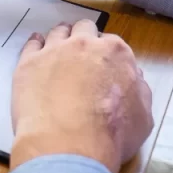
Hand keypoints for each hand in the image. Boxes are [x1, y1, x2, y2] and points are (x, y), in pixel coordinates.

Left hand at [10, 20, 153, 172]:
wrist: (69, 143)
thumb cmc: (111, 134)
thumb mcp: (143, 116)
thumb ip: (138, 91)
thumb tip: (133, 79)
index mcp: (115, 53)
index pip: (111, 43)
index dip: (107, 54)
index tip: (103, 65)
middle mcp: (84, 44)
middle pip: (83, 29)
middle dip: (83, 38)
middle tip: (80, 55)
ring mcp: (54, 50)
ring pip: (57, 32)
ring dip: (60, 38)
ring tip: (57, 49)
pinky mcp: (28, 62)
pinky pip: (31, 44)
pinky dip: (35, 45)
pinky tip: (36, 50)